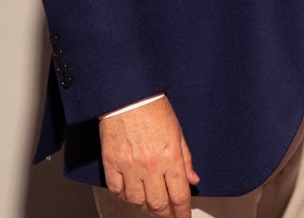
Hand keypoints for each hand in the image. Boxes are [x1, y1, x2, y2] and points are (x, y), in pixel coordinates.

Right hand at [100, 96, 200, 217]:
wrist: (128, 97)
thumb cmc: (154, 109)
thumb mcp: (178, 133)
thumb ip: (186, 160)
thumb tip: (192, 179)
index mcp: (170, 158)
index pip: (179, 195)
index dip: (182, 211)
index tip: (183, 217)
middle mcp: (150, 166)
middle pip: (158, 203)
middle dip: (166, 214)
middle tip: (169, 216)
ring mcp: (129, 166)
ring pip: (136, 201)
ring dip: (145, 207)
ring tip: (152, 206)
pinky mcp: (111, 163)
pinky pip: (117, 190)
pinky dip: (124, 197)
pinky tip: (131, 196)